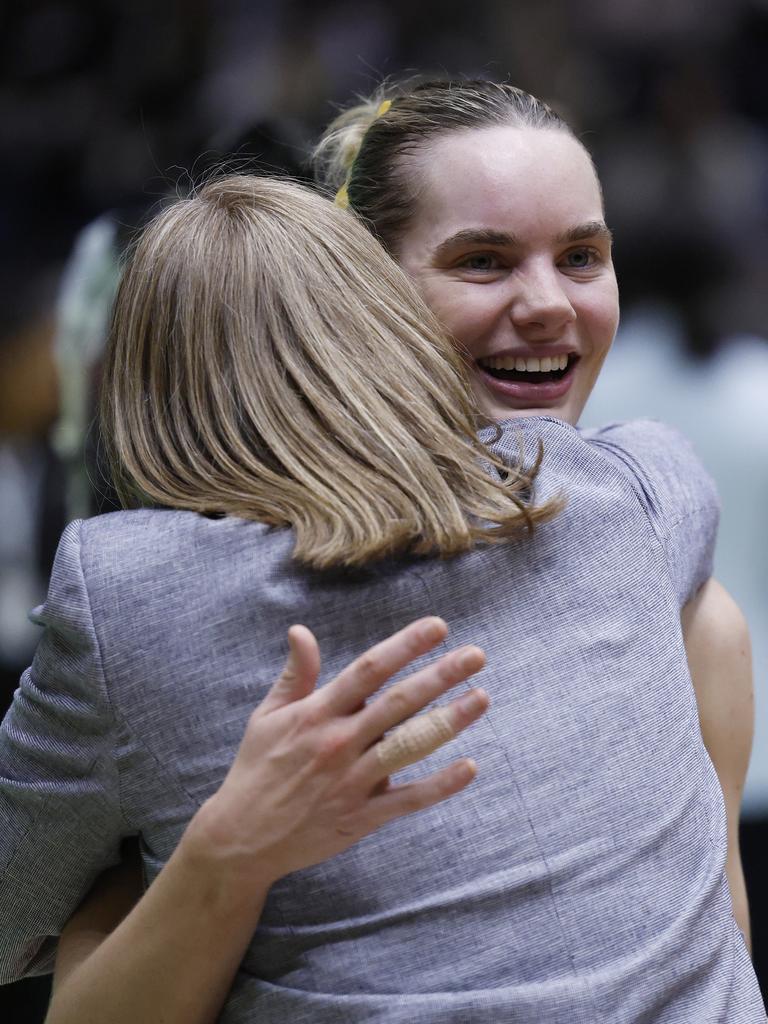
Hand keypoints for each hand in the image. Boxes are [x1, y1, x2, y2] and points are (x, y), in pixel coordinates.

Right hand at [186, 617, 487, 886]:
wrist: (240, 837)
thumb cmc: (257, 768)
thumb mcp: (268, 715)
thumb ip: (295, 674)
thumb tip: (300, 630)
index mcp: (317, 713)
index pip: (369, 670)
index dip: (405, 645)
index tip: (438, 626)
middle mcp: (339, 742)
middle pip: (398, 702)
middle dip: (440, 676)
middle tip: (476, 655)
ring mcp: (352, 781)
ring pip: (409, 746)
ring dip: (448, 722)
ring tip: (481, 699)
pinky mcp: (361, 817)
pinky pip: (407, 799)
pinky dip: (440, 785)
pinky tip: (469, 767)